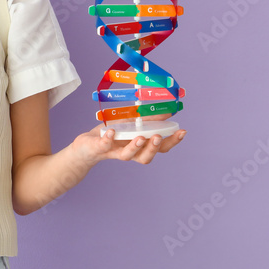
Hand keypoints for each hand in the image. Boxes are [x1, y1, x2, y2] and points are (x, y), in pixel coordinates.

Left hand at [72, 122, 186, 165]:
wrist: (86, 144)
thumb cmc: (112, 133)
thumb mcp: (131, 123)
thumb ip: (148, 120)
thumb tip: (168, 112)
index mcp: (140, 146)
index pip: (160, 148)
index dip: (172, 141)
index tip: (182, 131)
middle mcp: (130, 152)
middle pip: (146, 156)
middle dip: (154, 148)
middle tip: (157, 137)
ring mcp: (114, 152)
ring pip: (128, 156)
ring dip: (135, 147)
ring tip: (139, 137)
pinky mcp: (100, 149)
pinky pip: (104, 146)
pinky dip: (108, 140)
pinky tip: (112, 132)